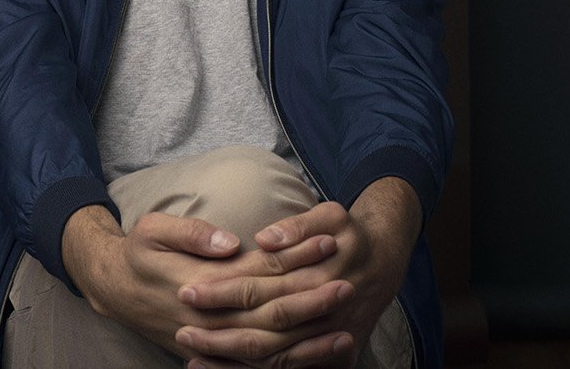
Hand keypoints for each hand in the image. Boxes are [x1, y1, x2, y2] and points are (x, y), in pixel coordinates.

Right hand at [63, 207, 337, 360]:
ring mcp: (214, 341)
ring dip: (309, 335)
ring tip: (346, 322)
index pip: (258, 272)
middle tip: (349, 282)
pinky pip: (260, 363)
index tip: (327, 239)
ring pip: (271, 343)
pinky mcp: (217, 354)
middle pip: (271, 312)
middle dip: (312, 298)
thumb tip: (231, 243)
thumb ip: (192, 234)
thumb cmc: (137, 254)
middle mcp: (210, 318)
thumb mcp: (152, 231)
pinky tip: (319, 351)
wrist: (113, 290)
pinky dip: (293, 358)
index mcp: (200, 283)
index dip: (295, 257)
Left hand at [175, 179, 419, 367]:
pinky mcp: (332, 353)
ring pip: (273, 357)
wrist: (387, 261)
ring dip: (232, 360)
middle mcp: (321, 311)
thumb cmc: (349, 234)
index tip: (187, 290)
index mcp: (315, 274)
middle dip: (219, 333)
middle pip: (261, 328)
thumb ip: (298, 225)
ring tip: (192, 356)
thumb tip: (265, 239)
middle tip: (181, 331)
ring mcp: (327, 337)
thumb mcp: (331, 215)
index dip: (221, 290)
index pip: (257, 286)